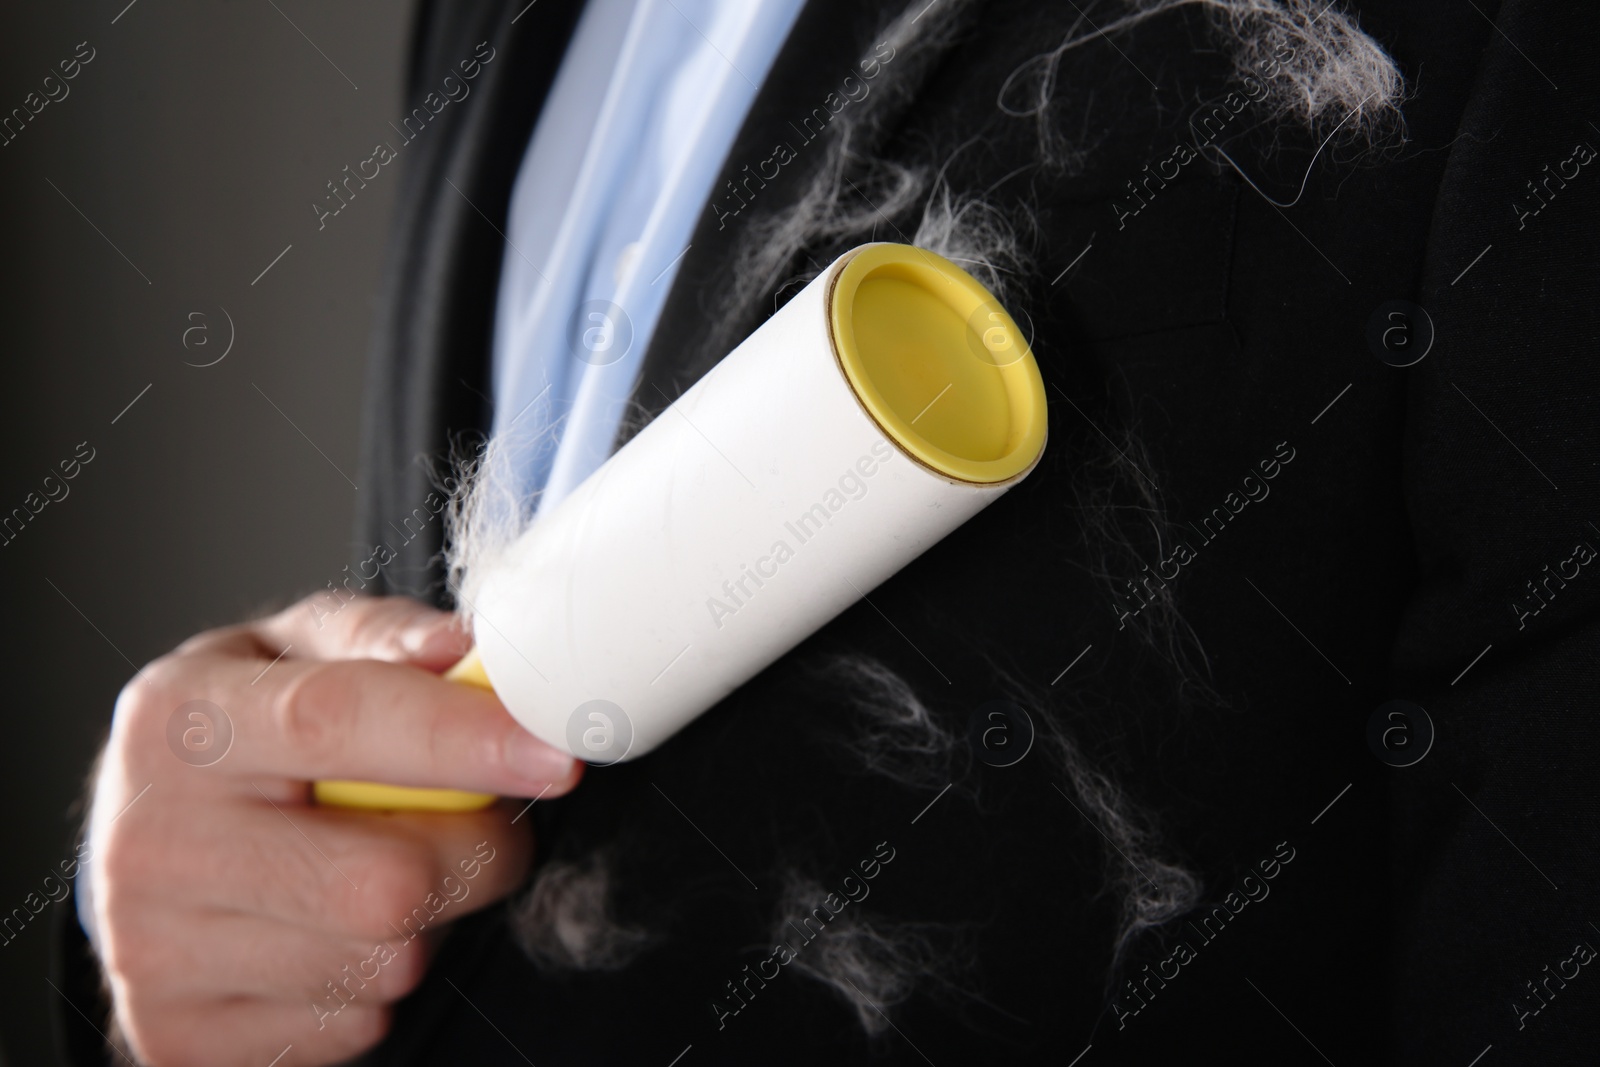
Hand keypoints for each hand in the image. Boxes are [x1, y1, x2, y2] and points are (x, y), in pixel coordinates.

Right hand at [83, 595, 580, 1065]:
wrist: (135, 842)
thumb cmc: (237, 734)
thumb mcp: (293, 650)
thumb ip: (385, 638)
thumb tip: (467, 653)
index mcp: (182, 718)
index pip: (336, 723)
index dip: (464, 741)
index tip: (552, 755)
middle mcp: (154, 838)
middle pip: (383, 880)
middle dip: (476, 850)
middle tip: (480, 819)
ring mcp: (158, 950)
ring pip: (384, 961)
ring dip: (430, 919)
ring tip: (386, 866)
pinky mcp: (181, 1035)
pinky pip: (352, 1026)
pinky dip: (377, 982)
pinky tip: (336, 930)